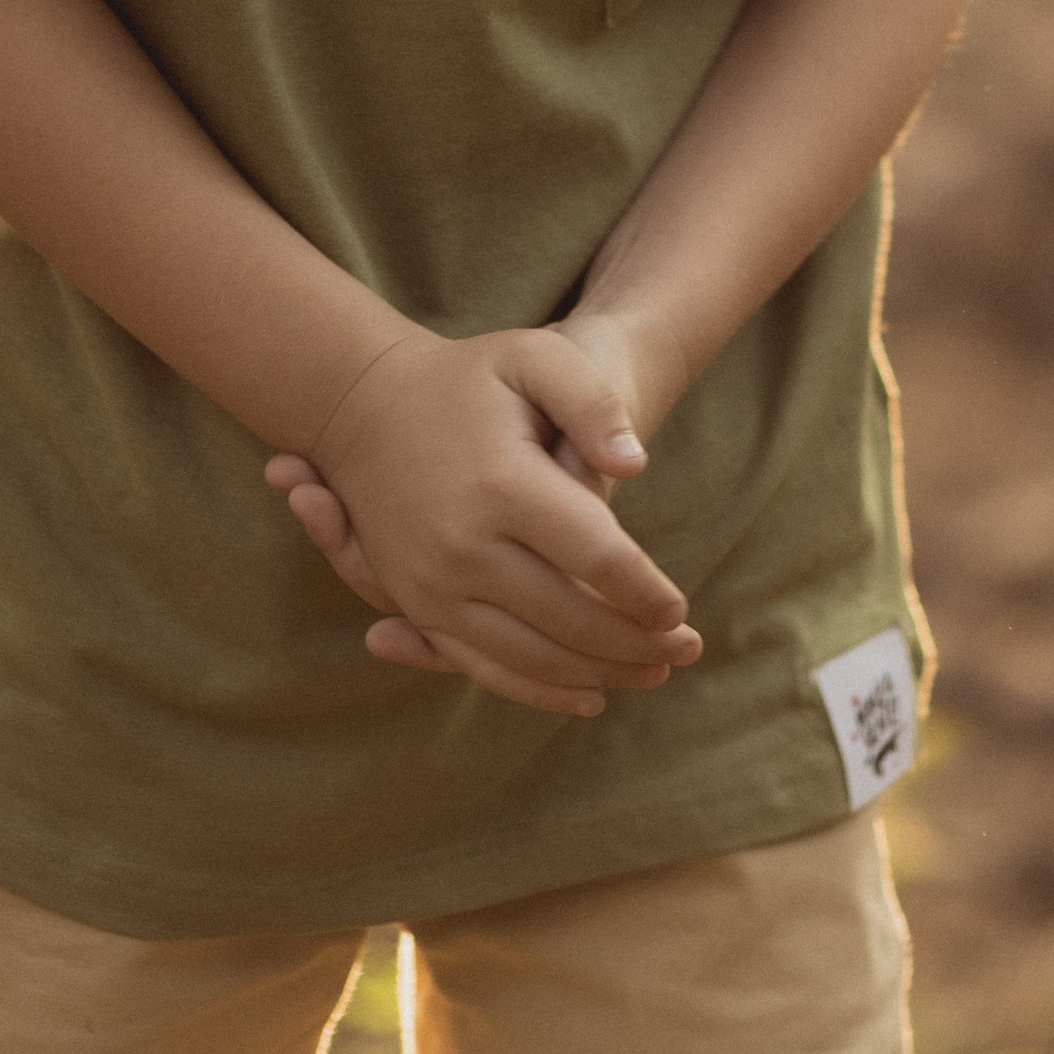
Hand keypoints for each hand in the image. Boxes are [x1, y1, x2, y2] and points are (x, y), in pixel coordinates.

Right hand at [262, 325, 698, 718]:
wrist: (365, 402)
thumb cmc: (469, 376)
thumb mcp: (534, 357)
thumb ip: (592, 403)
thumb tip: (635, 465)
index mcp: (502, 484)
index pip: (595, 555)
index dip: (645, 590)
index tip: (682, 610)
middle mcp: (462, 545)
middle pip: (568, 617)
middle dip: (635, 641)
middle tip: (687, 649)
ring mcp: (433, 584)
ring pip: (531, 655)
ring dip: (599, 672)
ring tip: (653, 672)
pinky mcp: (418, 605)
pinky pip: (483, 665)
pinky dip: (540, 690)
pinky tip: (589, 695)